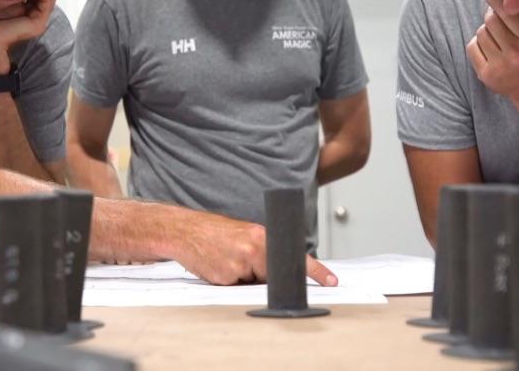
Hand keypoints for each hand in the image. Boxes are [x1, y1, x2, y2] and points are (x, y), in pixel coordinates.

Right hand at [173, 210, 338, 286]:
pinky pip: (235, 288)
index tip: (332, 281)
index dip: (316, 271)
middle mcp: (254, 249)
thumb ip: (263, 252)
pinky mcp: (226, 277)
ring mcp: (240, 264)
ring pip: (252, 284)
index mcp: (262, 236)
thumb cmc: (214, 233)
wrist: (187, 232)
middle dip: (262, 276)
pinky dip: (228, 281)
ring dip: (243, 278)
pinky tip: (218, 265)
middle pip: (272, 276)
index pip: (296, 257)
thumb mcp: (244, 235)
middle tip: (242, 260)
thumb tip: (277, 272)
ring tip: (227, 259)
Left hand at [466, 0, 518, 102]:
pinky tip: (489, 43)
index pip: (510, 14)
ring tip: (495, 30)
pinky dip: (477, 42)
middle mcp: (516, 54)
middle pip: (492, 22)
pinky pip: (472, 47)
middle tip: (494, 11)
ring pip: (481, 33)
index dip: (498, 1)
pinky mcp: (486, 75)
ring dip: (485, 28)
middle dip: (491, 13)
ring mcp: (499, 66)